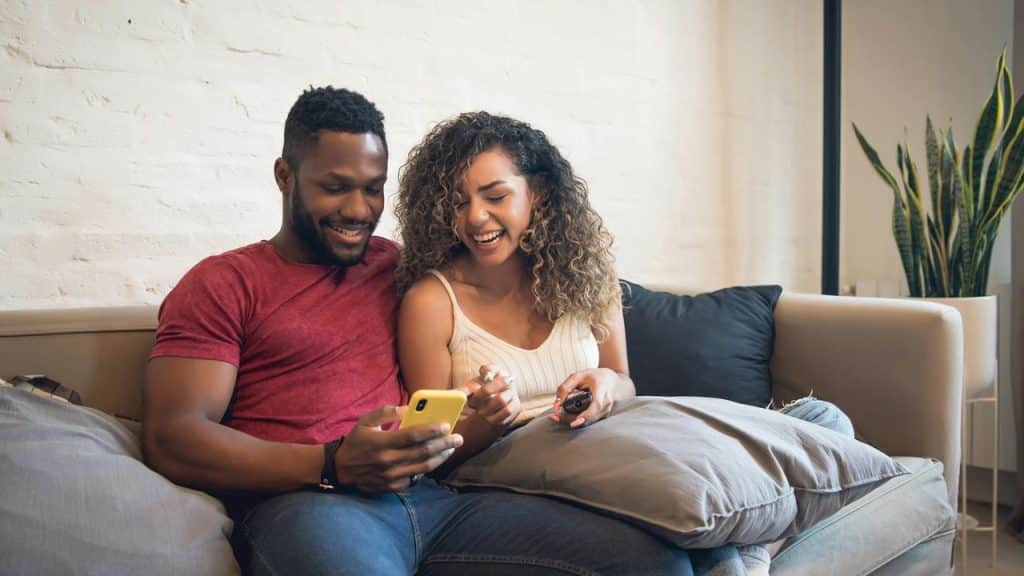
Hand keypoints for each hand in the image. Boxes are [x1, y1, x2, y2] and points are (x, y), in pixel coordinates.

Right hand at [334, 405, 462, 492]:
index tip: (447, 425)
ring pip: (423, 467)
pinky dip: (426, 469)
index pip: (413, 435)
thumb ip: (386, 413)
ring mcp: (391, 476)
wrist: (340, 469)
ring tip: (450, 449)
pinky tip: (434, 461)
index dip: (432, 430)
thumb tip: (407, 408)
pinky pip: (414, 479)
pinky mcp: (392, 487)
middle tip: (458, 438)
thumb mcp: (365, 421)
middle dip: (444, 444)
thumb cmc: (355, 442)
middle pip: (423, 452)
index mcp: (382, 442)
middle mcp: (388, 461)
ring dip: (440, 457)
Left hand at [458, 364, 521, 427]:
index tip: (481, 377)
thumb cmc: (479, 395)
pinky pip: (506, 412)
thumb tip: (458, 393)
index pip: (492, 368)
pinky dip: (495, 417)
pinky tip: (488, 418)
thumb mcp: (471, 390)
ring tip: (480, 412)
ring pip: (502, 399)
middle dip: (483, 394)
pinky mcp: (516, 406)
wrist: (490, 408)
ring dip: (488, 408)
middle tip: (472, 403)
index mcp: (495, 371)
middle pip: (500, 383)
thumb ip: (465, 390)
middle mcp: (507, 379)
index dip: (487, 371)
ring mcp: (513, 393)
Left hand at [550, 368, 618, 427]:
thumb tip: (556, 406)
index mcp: (602, 391)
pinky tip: (565, 416)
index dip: (585, 416)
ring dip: (571, 420)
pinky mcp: (602, 416)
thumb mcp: (577, 376)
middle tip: (553, 416)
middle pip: (588, 417)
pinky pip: (588, 420)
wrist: (612, 380)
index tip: (573, 423)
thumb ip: (565, 388)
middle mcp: (606, 404)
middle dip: (569, 419)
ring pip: (587, 421)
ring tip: (556, 416)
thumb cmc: (594, 377)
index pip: (596, 406)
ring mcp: (606, 411)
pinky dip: (576, 419)